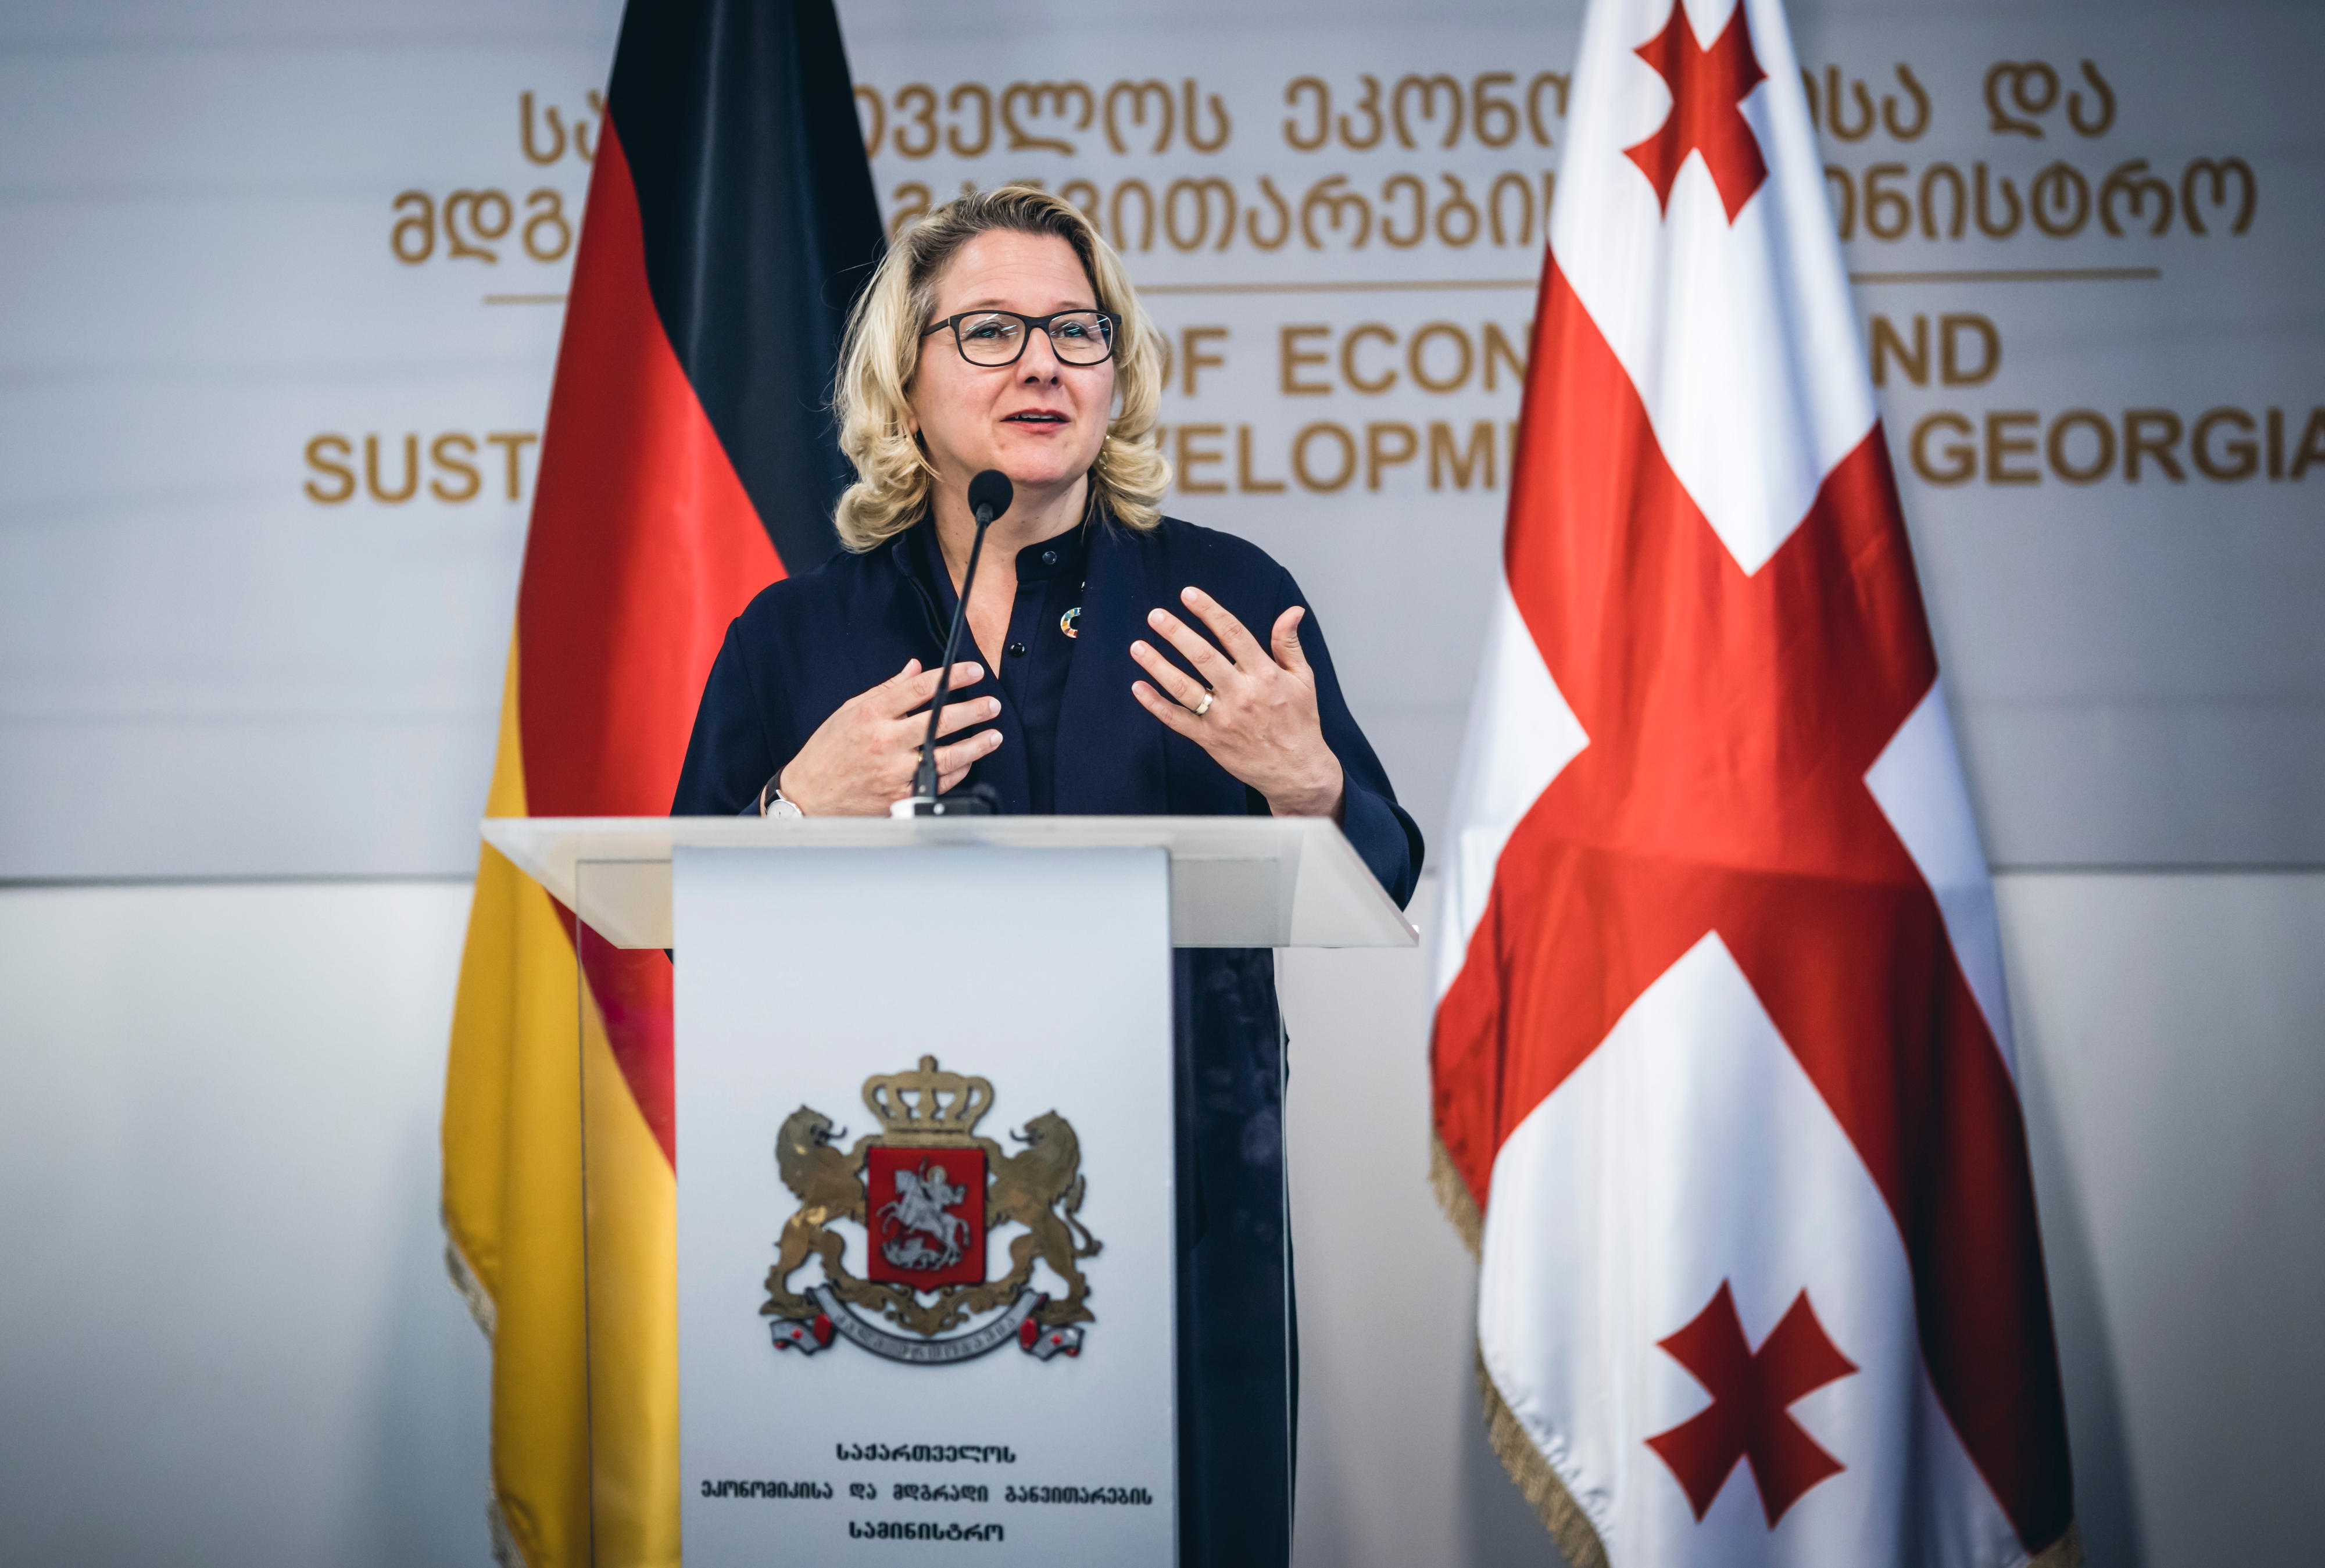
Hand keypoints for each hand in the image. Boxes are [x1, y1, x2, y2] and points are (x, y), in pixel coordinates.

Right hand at [777, 659, 999, 814]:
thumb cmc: (827, 752)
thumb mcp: (849, 712)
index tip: (973, 671)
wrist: (809, 796)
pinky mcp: (901, 796)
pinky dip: (959, 770)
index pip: (920, 689)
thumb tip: (915, 668)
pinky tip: (970, 760)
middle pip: (940, 721)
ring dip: (976, 745)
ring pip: (947, 756)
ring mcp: (895, 772)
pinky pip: (939, 782)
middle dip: (973, 710)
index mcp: (871, 715)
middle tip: (991, 704)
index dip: (951, 677)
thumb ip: (886, 691)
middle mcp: (885, 742)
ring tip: (994, 735)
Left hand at [1130, 587, 1344, 818]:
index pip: (1233, 634)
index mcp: (1265, 675)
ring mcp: (1223, 719)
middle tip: (1156, 616)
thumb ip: (1288, 643)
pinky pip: (1176, 720)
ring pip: (1183, 687)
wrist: (1297, 771)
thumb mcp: (1303, 678)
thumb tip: (1291, 611)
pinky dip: (1155, 704)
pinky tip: (1138, 687)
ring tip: (1137, 646)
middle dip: (1177, 633)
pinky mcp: (1210, 739)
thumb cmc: (1300, 722)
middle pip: (1203, 657)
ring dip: (1158, 665)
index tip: (1188, 594)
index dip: (1209, 611)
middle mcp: (1242, 695)